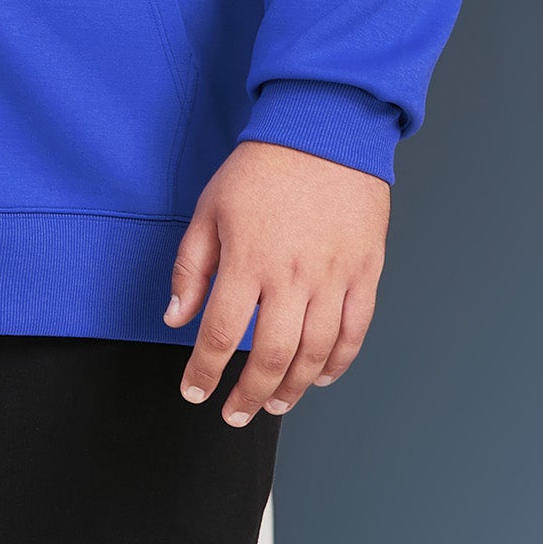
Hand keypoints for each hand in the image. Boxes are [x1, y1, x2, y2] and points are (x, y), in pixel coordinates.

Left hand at [163, 138, 387, 425]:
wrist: (322, 129)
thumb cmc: (260, 167)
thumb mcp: (209, 208)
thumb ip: (191, 267)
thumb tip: (177, 318)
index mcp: (248, 259)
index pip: (223, 333)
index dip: (206, 371)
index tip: (194, 391)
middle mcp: (293, 276)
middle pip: (273, 356)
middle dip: (249, 394)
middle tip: (235, 413)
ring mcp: (334, 277)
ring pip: (316, 353)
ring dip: (294, 388)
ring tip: (274, 402)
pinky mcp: (365, 272)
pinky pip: (355, 332)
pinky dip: (339, 363)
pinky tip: (322, 377)